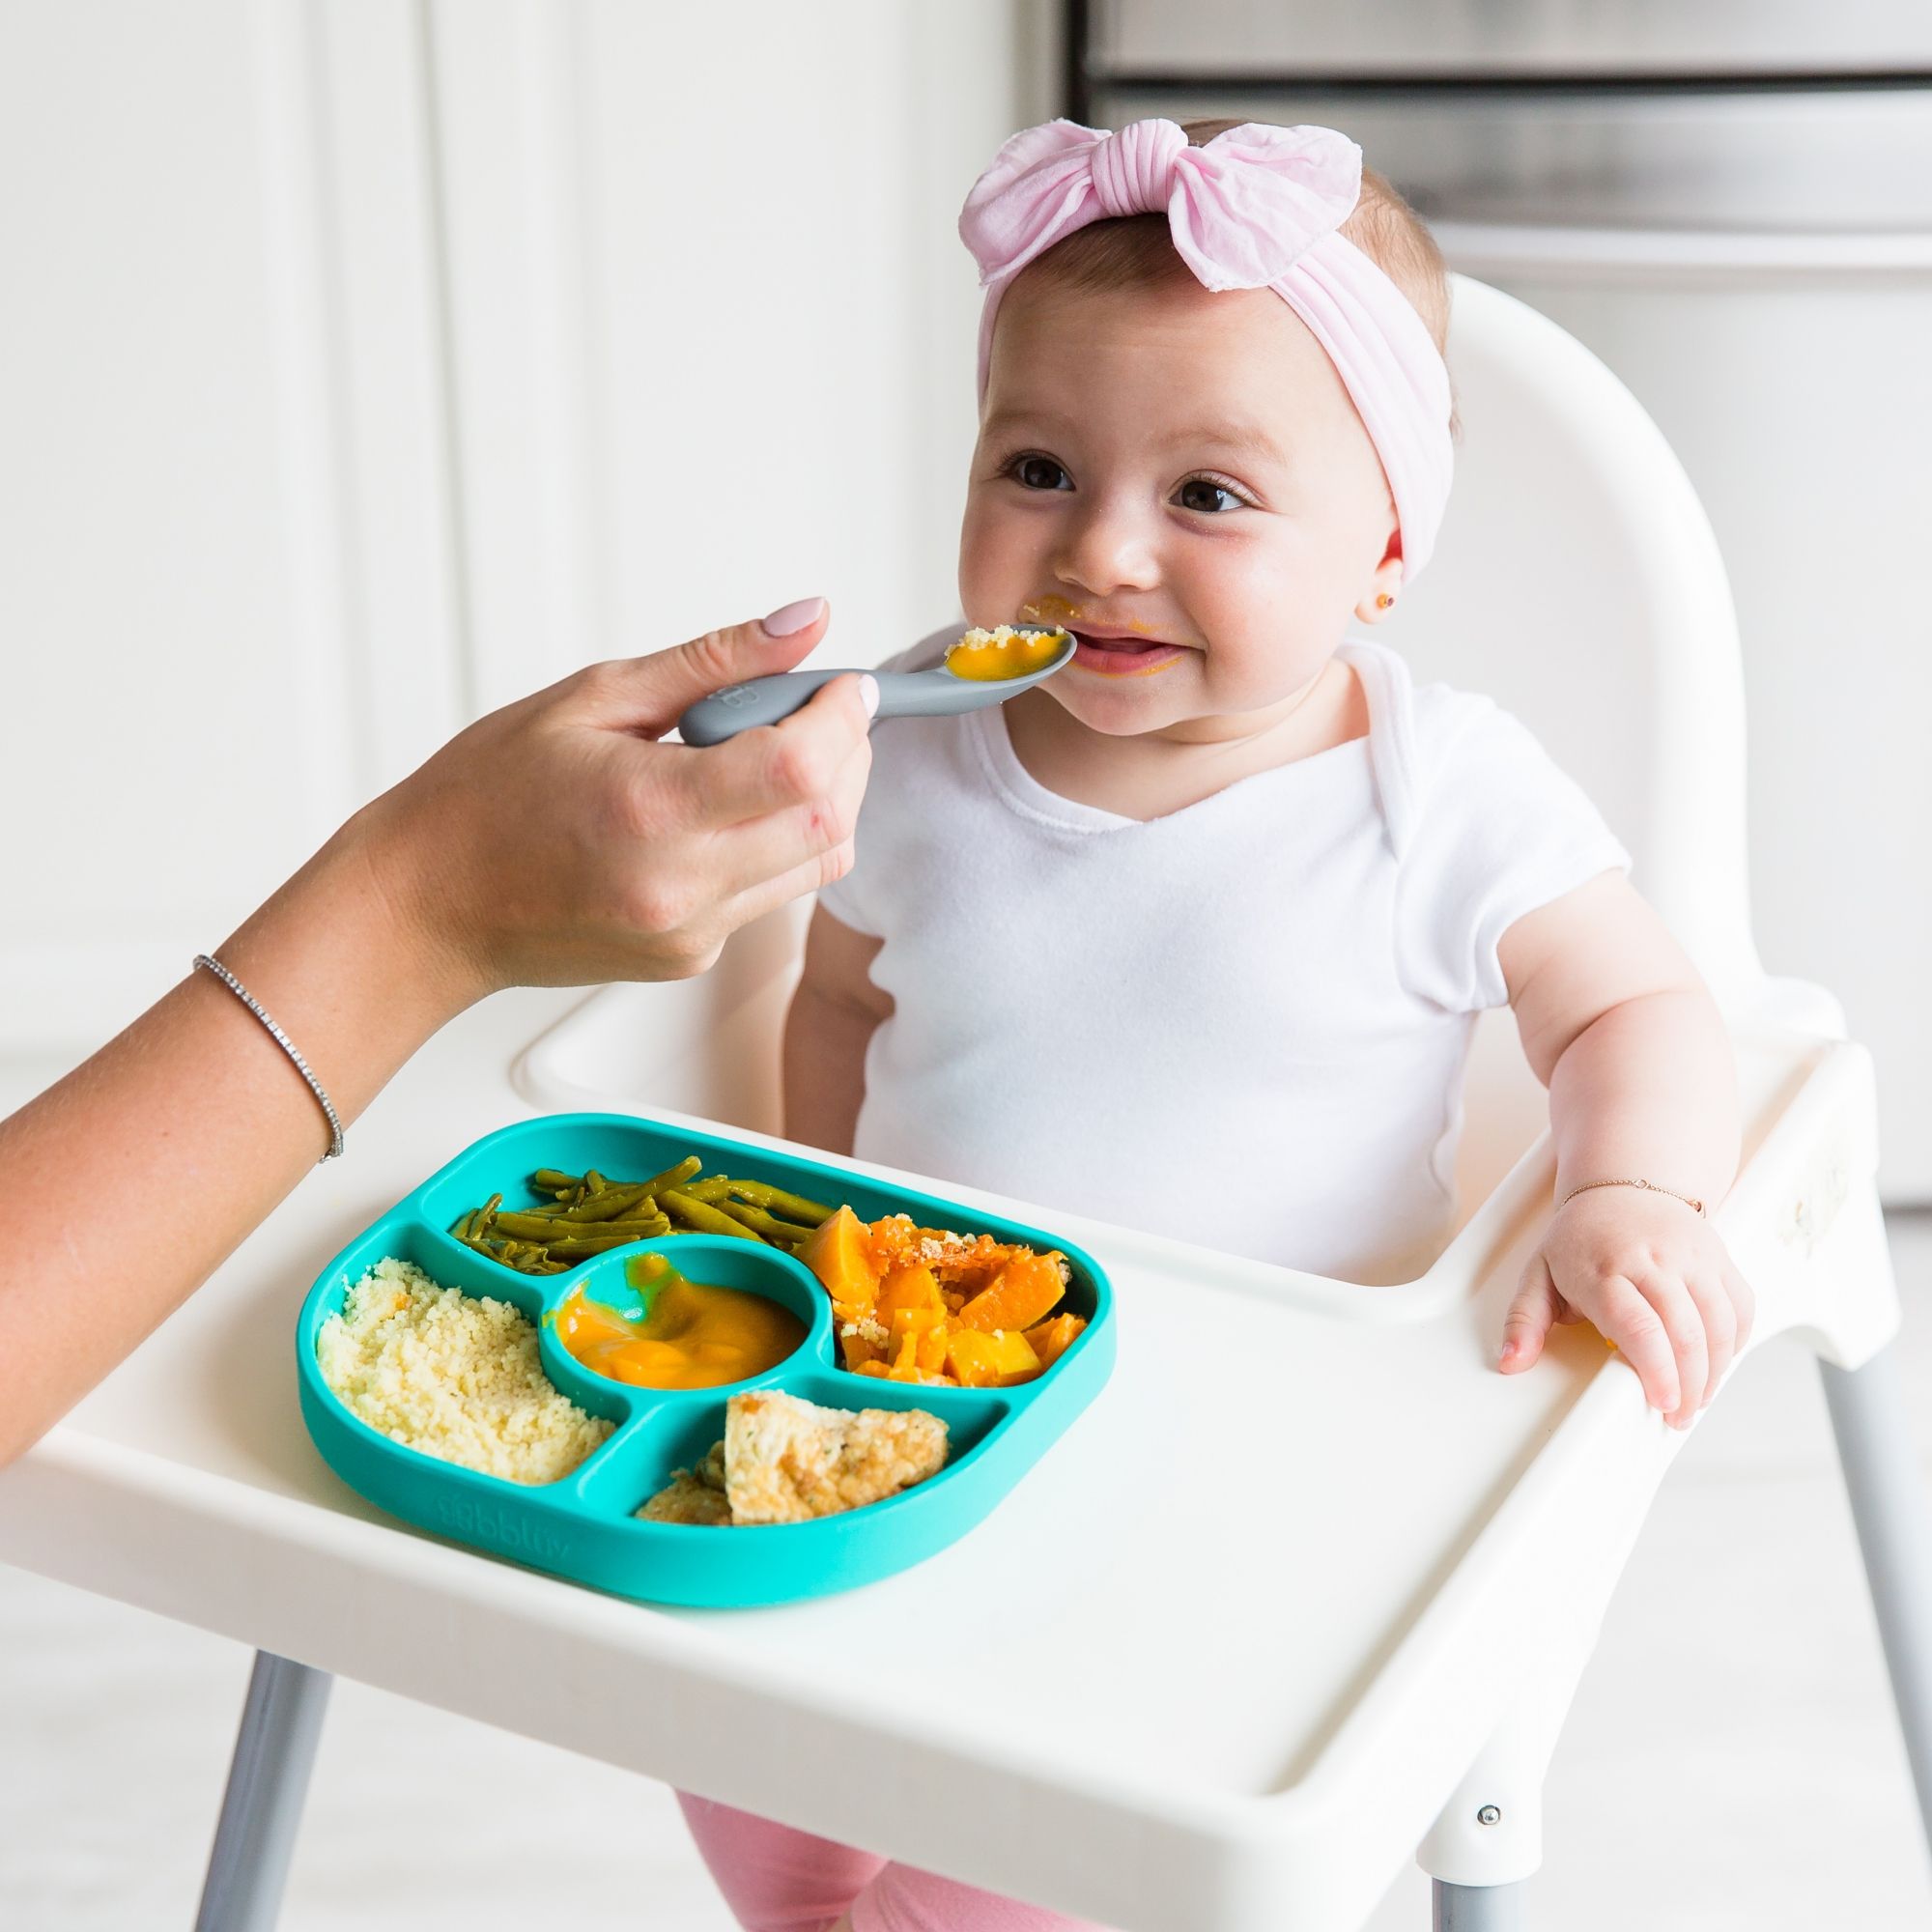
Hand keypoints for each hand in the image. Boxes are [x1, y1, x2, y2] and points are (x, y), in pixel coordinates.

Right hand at [340, 599, 875, 1011]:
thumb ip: (713, 661)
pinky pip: (773, 892)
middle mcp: (680, 887)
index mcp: (651, 811)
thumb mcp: (592, 698)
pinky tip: (720, 809)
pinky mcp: (692, 958)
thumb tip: (806, 623)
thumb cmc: (486, 799)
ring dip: (821, 799)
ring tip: (760, 754)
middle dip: (848, 755)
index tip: (843, 685)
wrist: (429, 906)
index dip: (844, 718)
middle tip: (814, 711)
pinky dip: (775, 840)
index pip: (801, 768)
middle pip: (831, 821)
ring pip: (819, 863)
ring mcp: (691, 934)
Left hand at [1498, 1186, 1754, 1426]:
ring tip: (1697, 1398)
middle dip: (1689, 1385)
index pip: (1639, 1327)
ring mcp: (1691, 1257)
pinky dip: (1735, 1341)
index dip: (1656, 1370)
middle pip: (1686, 1332)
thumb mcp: (1539, 1273)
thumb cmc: (1580, 1237)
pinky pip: (1740, 1306)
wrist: (1623, 1184)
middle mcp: (1653, 1260)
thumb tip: (1511, 1361)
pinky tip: (1716, 1362)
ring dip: (1715, 1370)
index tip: (1660, 1402)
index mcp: (1604, 1269)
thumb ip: (1525, 1321)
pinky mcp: (1719, 1257)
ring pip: (1720, 1322)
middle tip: (1678, 1415)